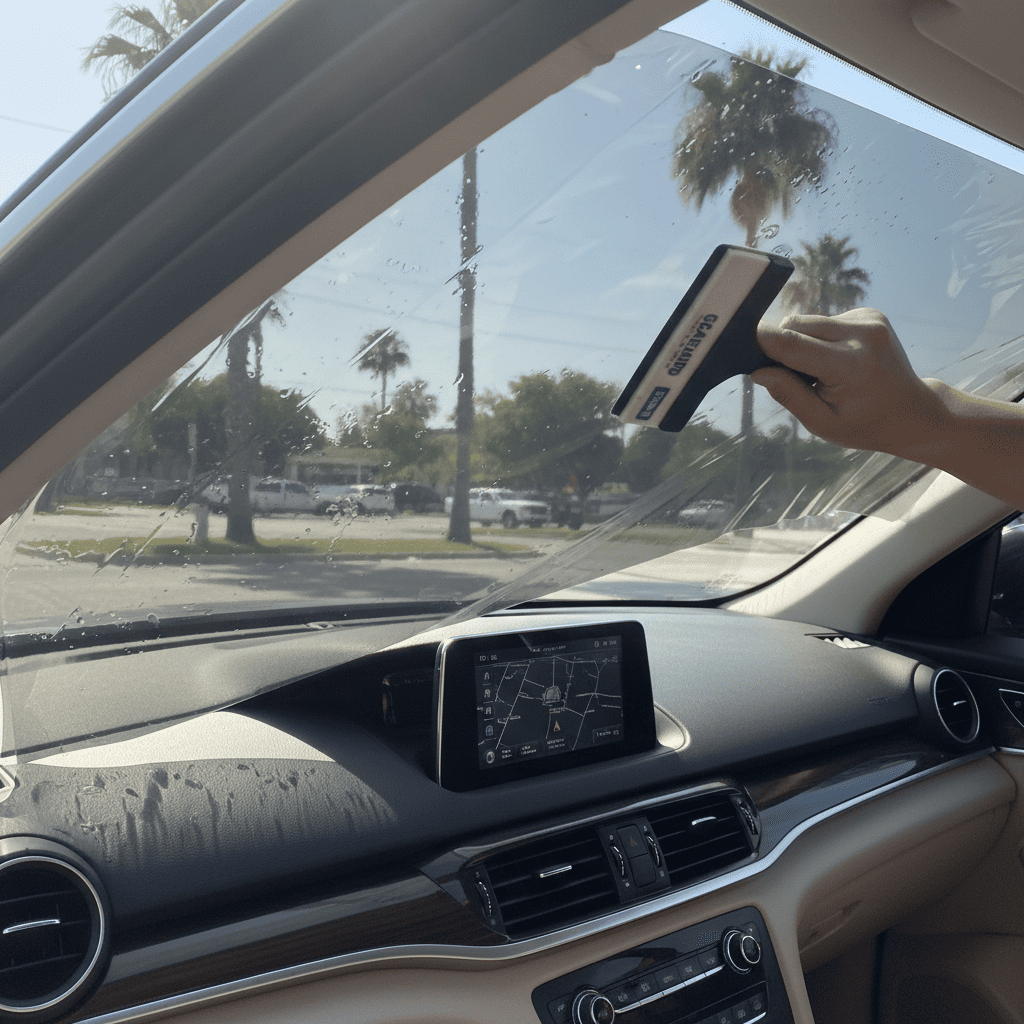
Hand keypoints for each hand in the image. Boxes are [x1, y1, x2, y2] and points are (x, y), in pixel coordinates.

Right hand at [751, 308, 947, 457]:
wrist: (913, 411)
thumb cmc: (865, 425)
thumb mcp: (822, 424)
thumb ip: (789, 395)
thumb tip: (757, 370)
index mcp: (850, 365)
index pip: (791, 344)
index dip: (760, 343)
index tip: (737, 346)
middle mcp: (862, 333)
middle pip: (795, 325)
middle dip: (782, 347)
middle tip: (793, 377)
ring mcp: (869, 319)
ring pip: (808, 321)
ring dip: (802, 343)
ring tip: (820, 372)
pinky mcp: (870, 313)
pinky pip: (825, 321)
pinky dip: (820, 339)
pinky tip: (836, 360)